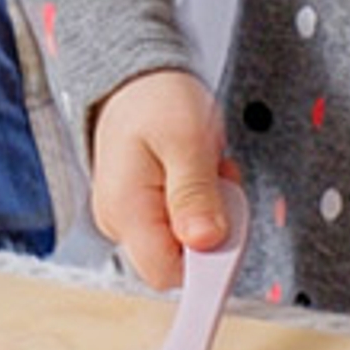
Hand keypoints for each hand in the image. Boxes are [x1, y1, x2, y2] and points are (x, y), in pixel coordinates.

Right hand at [89, 69, 240, 288]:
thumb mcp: (186, 140)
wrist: (134, 77)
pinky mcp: (141, 208)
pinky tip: (199, 170)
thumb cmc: (156, 98)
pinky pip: (179, 222)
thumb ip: (195, 194)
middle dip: (210, 226)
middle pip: (178, 259)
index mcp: (125, 209)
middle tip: (218, 178)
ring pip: (183, 241)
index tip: (230, 233)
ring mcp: (129, 216)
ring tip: (206, 167)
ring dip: (208, 210)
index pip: (165, 273)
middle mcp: (119, 221)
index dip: (204, 265)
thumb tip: (205, 242)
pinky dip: (199, 201)